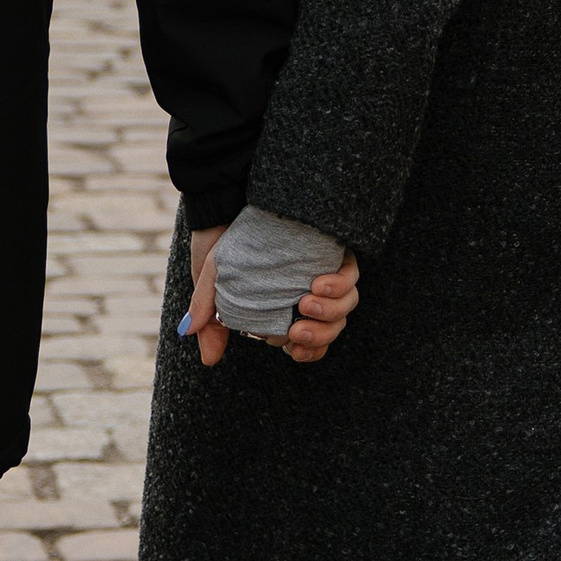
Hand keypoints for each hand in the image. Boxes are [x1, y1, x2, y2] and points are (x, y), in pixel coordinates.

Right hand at [185, 229, 360, 369]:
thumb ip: (209, 321)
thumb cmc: (220, 241)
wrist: (227, 199)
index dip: (308, 351)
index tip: (292, 348)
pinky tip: (319, 283)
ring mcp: (321, 271)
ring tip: (305, 303)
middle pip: (330, 327)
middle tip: (296, 329)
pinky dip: (340, 285)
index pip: (310, 341)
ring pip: (344, 306)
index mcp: (285, 306)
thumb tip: (210, 361)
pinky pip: (350, 276)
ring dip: (330, 312)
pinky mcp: (331, 250)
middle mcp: (307, 291)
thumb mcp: (211, 283)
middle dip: (318, 335)